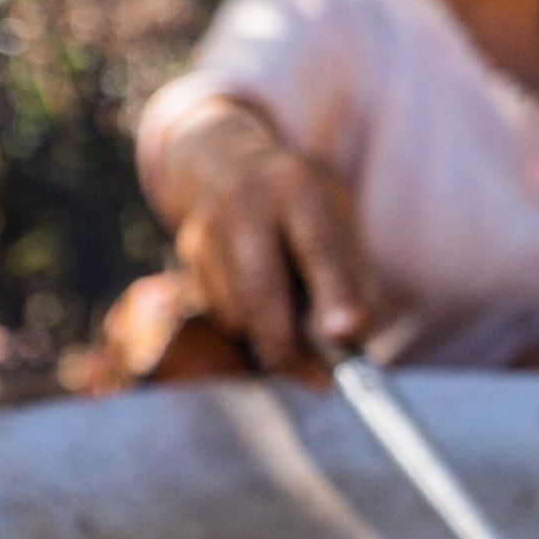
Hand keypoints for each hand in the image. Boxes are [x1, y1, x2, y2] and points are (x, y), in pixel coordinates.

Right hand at [166, 102, 369, 376]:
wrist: (222, 160)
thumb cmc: (299, 203)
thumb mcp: (336, 217)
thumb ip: (348, 273)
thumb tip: (349, 336)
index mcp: (296, 188)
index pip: (318, 246)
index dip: (335, 293)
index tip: (348, 333)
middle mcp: (244, 203)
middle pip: (261, 291)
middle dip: (289, 346)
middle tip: (321, 379)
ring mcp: (208, 229)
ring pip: (239, 313)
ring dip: (270, 340)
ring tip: (298, 338)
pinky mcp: (188, 255)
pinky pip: (222, 313)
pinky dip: (248, 326)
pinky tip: (262, 308)